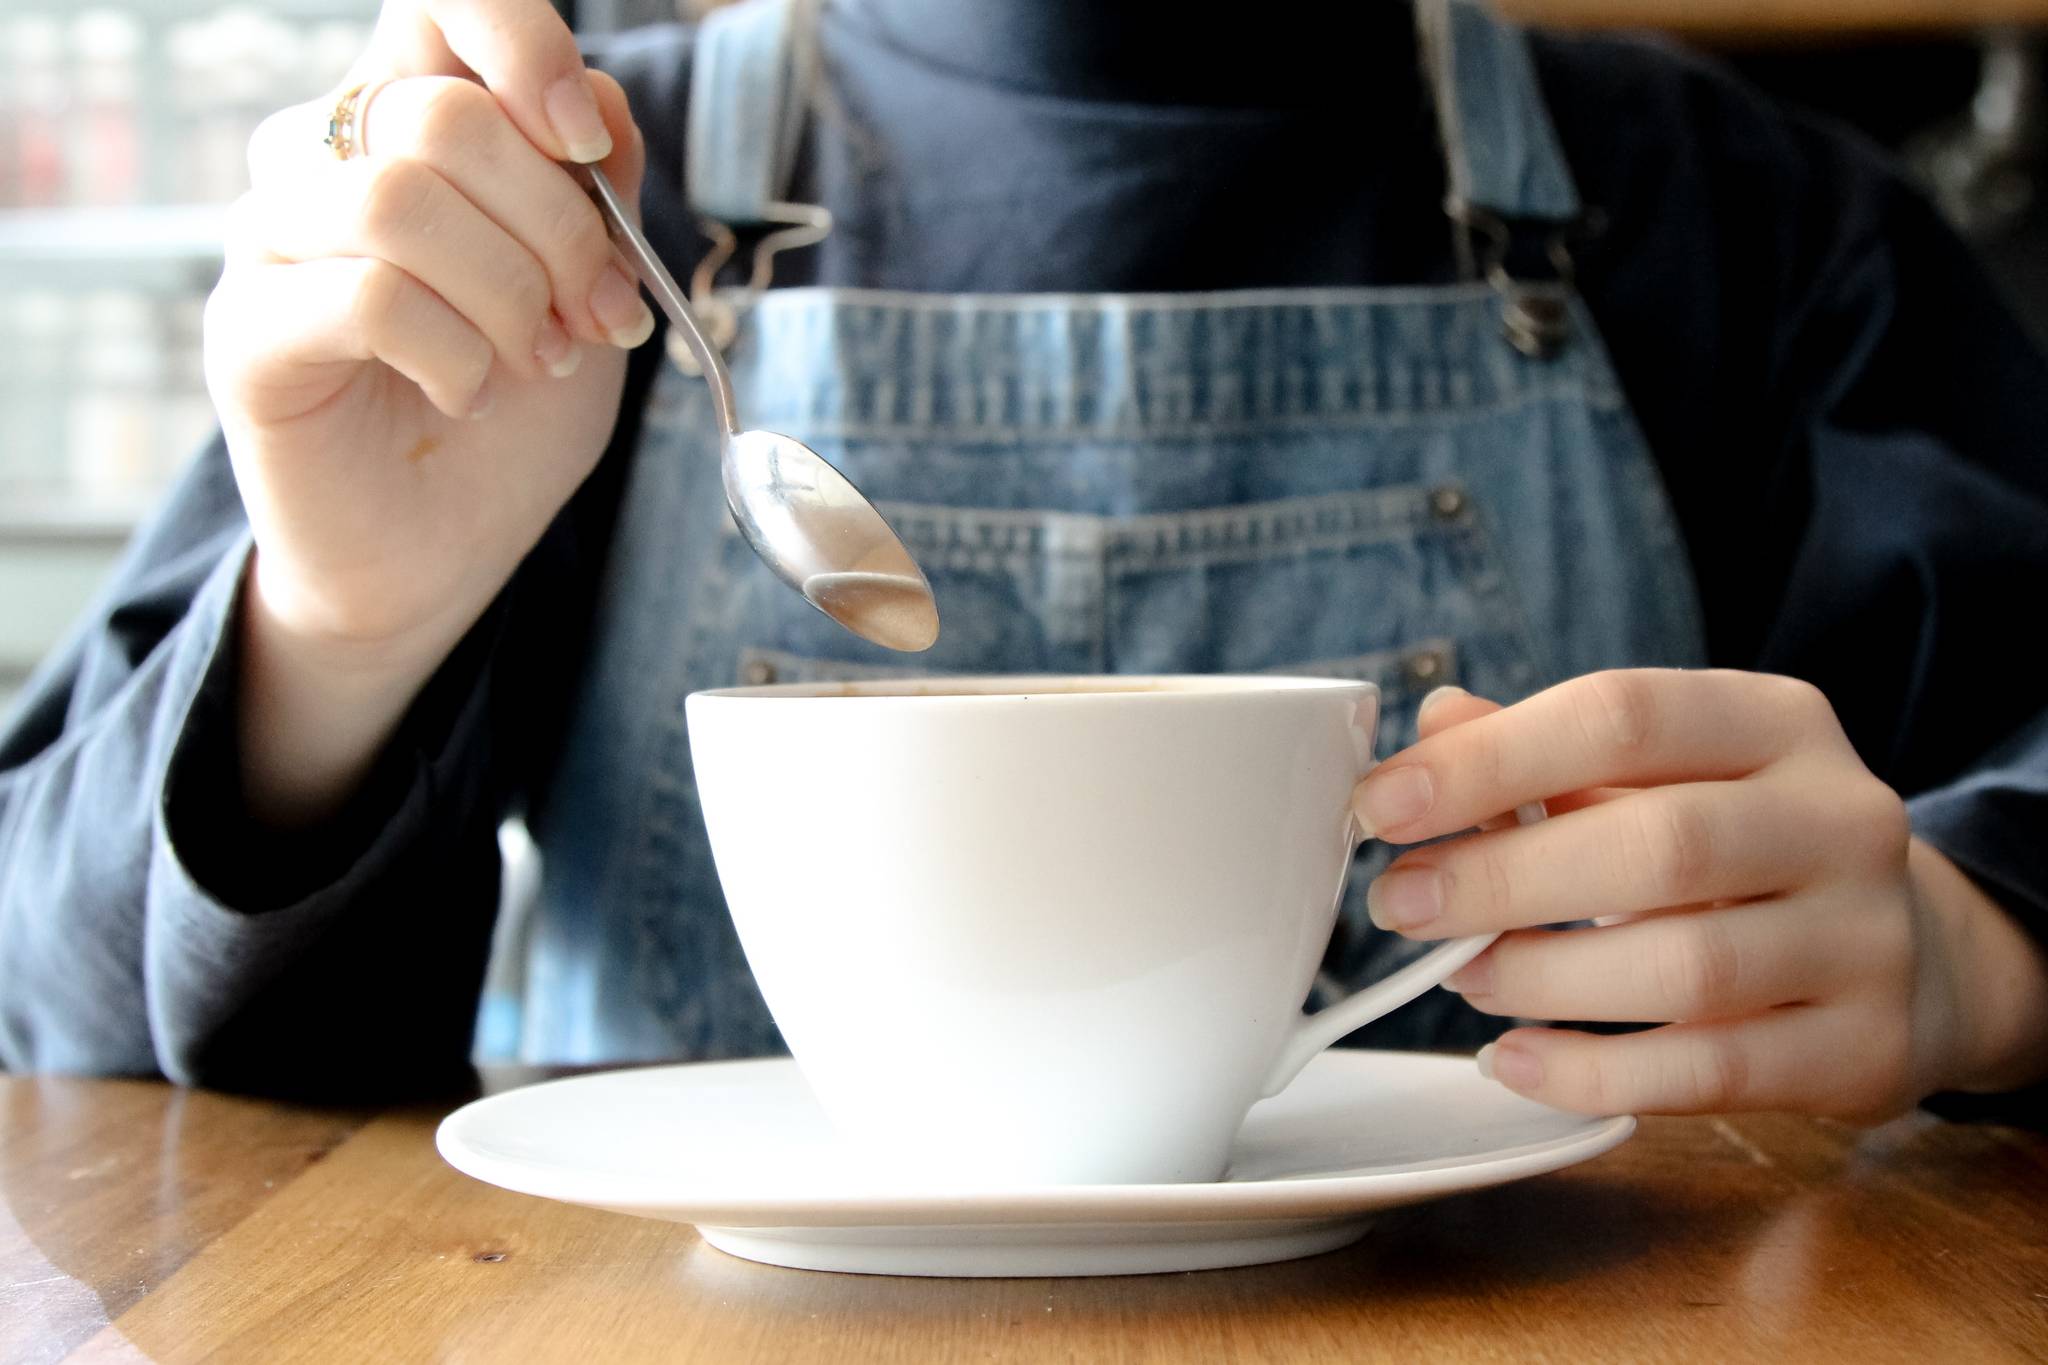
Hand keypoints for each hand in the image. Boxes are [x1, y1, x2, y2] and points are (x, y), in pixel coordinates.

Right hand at [202, 0, 650, 821]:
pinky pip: (368, 294)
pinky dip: (455, 354)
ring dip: (510, 295)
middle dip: (560, 228)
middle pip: (446, 115)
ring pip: (402, 197)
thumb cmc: (511, 411)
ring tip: (535, 360)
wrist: (443, 549)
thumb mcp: (591, 292)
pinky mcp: (248, 331)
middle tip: (595, 316)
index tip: (586, 145)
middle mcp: (327, 159)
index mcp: (413, 125)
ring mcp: (274, 240)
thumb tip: (598, 104)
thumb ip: (599, 191)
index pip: (441, 6)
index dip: (520, 42)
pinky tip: (469, 394)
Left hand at [1350, 670, 2047, 1119]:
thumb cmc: (1742, 849)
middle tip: (1401, 906)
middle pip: (1658, 844)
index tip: (1381, 806)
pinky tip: (1515, 1061)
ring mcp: (1868, 938)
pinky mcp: (1866, 1050)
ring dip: (1544, 978)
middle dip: (1502, 878)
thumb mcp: (1660, 776)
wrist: (1916, 957)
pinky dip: (1594, 1072)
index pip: (1622, 714)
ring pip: (1687, 966)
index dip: (1489, 760)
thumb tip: (1430, 729)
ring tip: (1464, 977)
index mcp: (1777, 722)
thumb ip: (1543, 752)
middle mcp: (1841, 817)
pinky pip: (1710, 1072)